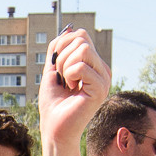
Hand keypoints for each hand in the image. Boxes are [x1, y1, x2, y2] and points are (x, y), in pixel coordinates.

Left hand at [38, 29, 107, 143]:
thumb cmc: (53, 102)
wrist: (54, 128)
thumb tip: (69, 28)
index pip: (80, 35)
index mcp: (94, 64)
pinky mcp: (101, 89)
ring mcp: (104, 79)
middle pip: (81, 39)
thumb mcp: (52, 68)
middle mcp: (102, 70)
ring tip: (67, 84)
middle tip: (62, 78)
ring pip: (82, 49)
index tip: (59, 68)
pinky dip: (69, 75)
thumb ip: (58, 48)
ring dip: (65, 66)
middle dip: (61, 56)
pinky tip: (72, 90)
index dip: (61, 46)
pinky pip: (81, 66)